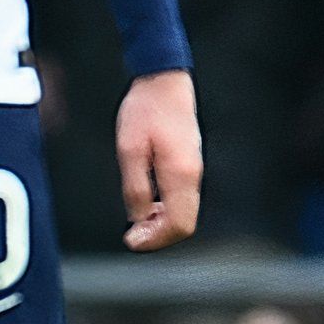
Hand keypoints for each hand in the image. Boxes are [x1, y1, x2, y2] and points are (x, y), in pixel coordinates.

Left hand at [116, 68, 201, 251]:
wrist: (165, 82)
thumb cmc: (144, 111)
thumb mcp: (129, 149)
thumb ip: (135, 187)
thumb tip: (138, 218)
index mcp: (180, 174)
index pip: (179, 224)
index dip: (156, 239)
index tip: (132, 241)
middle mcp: (193, 175)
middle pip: (185, 223)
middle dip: (159, 236)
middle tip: (132, 237)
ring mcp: (194, 170)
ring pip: (185, 212)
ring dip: (161, 223)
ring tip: (136, 222)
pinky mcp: (190, 164)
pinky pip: (182, 198)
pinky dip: (166, 209)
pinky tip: (147, 204)